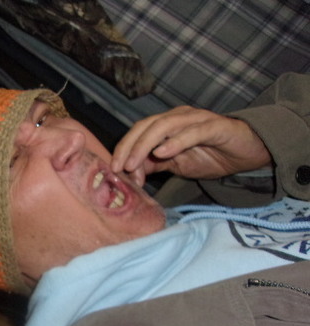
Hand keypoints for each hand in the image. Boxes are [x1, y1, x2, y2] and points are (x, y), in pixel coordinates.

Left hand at [110, 106, 271, 186]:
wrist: (247, 154)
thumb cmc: (211, 155)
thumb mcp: (176, 164)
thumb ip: (153, 165)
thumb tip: (130, 172)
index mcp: (166, 124)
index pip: (138, 132)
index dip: (124, 149)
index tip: (114, 169)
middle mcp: (178, 117)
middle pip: (145, 126)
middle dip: (129, 147)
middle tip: (120, 168)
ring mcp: (196, 119)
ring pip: (163, 126)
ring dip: (145, 145)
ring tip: (134, 163)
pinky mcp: (215, 126)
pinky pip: (192, 132)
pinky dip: (175, 142)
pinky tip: (162, 153)